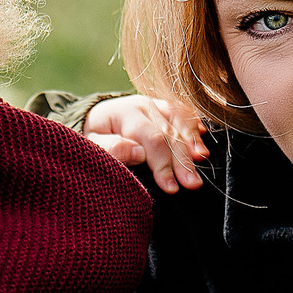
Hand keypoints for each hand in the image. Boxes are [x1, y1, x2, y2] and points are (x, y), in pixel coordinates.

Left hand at [83, 94, 207, 192]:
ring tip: (202, 161)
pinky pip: (185, 115)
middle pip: (170, 132)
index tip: (171, 187)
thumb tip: (138, 153)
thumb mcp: (89, 144)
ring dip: (193, 143)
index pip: (151, 138)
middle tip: (192, 184)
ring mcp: (157, 105)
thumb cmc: (93, 138)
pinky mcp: (166, 109)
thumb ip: (110, 147)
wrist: (95, 119)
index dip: (163, 163)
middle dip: (182, 160)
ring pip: (181, 122)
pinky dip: (195, 129)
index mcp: (125, 113)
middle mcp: (144, 105)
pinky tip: (201, 145)